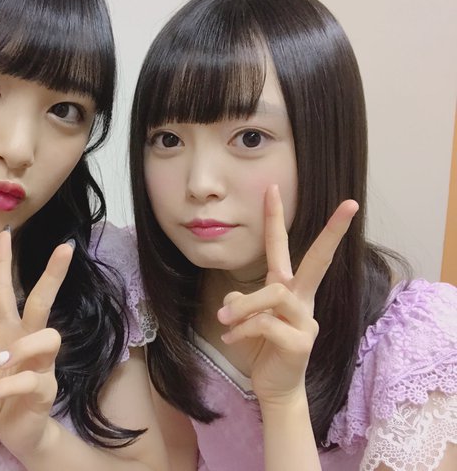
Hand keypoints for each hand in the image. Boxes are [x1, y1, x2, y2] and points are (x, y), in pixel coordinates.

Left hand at [0, 229, 73, 456]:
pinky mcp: (45, 390)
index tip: (4, 234)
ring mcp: (42, 365)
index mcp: (8, 333)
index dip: (2, 264)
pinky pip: (32, 379)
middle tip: (65, 248)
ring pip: (48, 337)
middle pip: (43, 303)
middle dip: (53, 275)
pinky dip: (6, 385)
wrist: (15, 436)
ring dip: (21, 346)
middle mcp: (29, 343)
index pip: (5, 292)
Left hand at [217, 185, 358, 405]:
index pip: (286, 248)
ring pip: (274, 293)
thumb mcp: (245, 318)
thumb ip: (241, 299)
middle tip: (351, 205)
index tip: (273, 187)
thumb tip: (235, 296)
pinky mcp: (301, 342)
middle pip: (318, 260)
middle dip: (332, 232)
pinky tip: (231, 338)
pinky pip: (265, 323)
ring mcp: (306, 320)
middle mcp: (302, 299)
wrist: (275, 388)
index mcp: (289, 289)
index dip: (278, 218)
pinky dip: (241, 328)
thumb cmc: (262, 347)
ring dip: (243, 305)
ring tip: (224, 319)